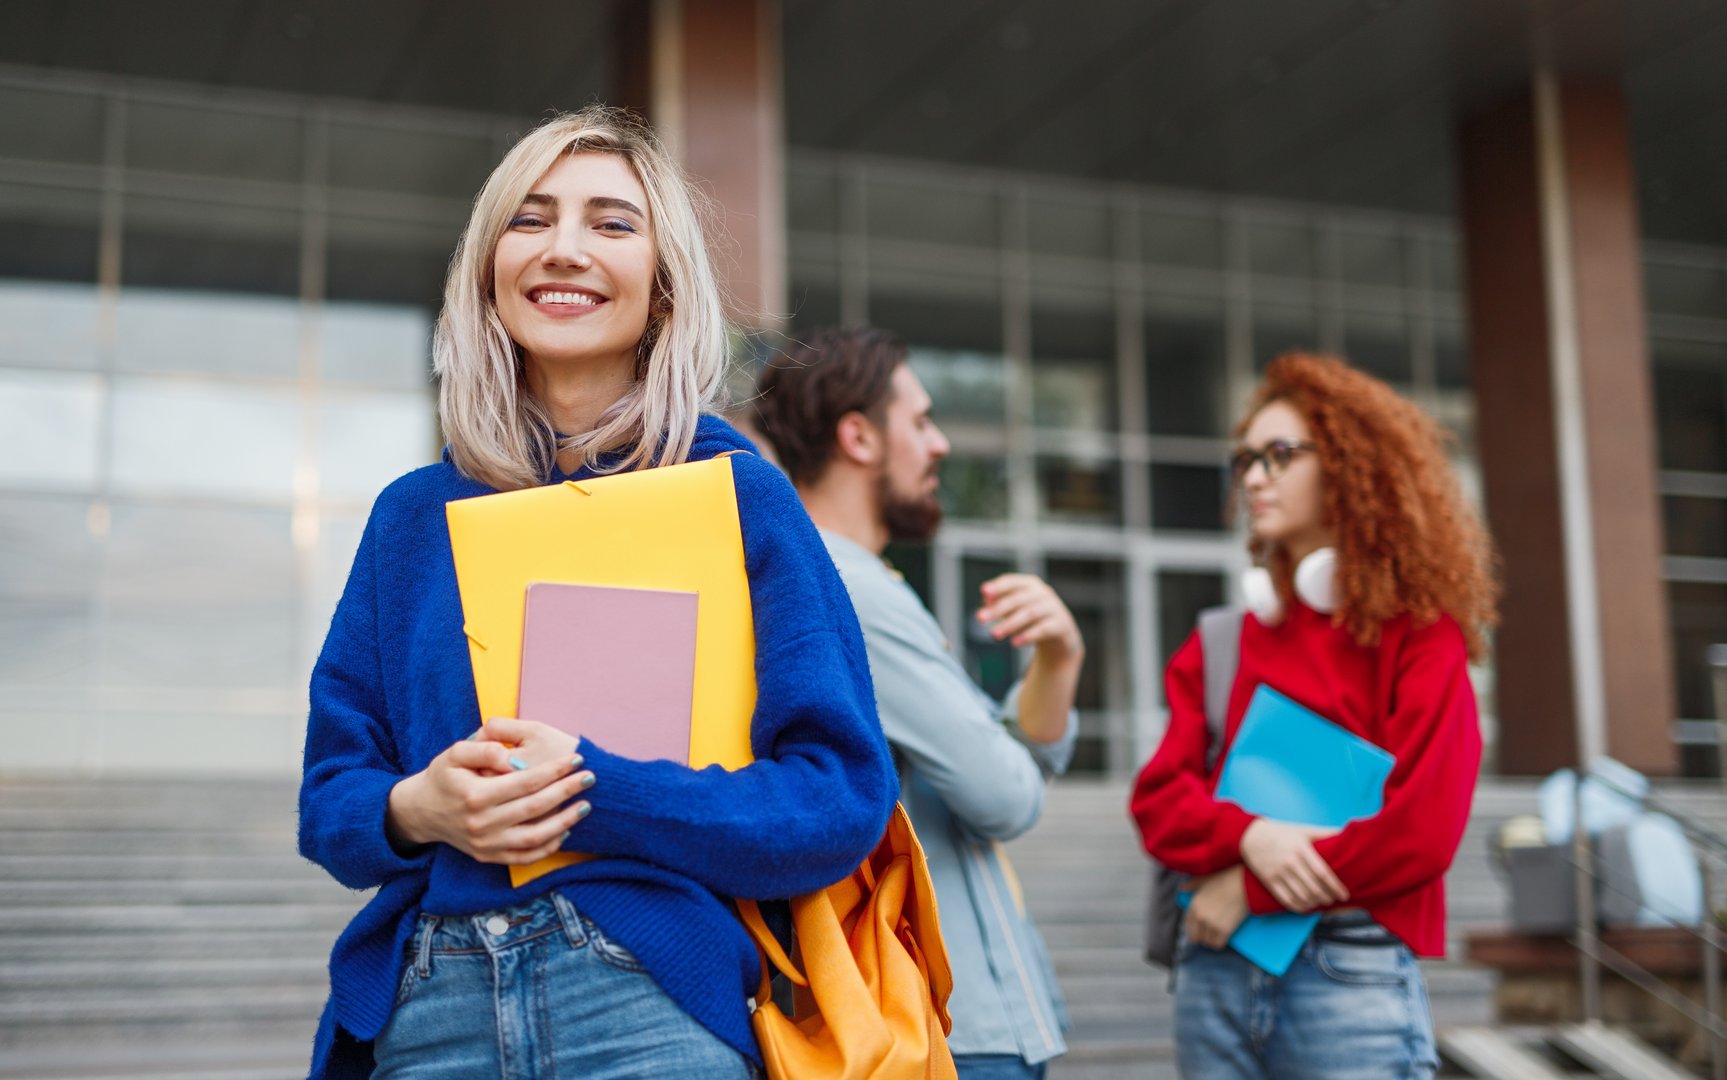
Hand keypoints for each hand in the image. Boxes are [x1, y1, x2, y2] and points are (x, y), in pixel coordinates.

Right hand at [386, 718, 593, 865]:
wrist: (421, 811)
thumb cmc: (444, 776)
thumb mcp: (455, 753)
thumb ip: (485, 749)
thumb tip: (515, 760)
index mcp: (475, 795)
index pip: (525, 781)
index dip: (554, 770)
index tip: (576, 759)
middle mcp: (481, 823)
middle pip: (534, 808)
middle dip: (566, 792)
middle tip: (590, 777)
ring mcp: (485, 844)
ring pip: (534, 838)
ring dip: (564, 822)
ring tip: (585, 805)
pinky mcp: (488, 857)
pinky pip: (525, 857)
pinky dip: (548, 846)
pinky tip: (566, 830)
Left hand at [977, 574, 1083, 659]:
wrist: (1061, 636)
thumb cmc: (1033, 619)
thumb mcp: (1015, 610)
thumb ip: (1000, 603)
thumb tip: (986, 600)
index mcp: (1030, 585)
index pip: (1013, 582)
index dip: (998, 586)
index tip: (984, 592)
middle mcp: (1043, 593)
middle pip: (1018, 599)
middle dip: (998, 609)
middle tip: (981, 618)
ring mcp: (1054, 608)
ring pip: (1030, 613)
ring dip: (1010, 624)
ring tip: (994, 634)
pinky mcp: (1062, 625)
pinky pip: (1044, 629)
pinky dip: (1028, 635)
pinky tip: (1015, 643)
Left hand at [1184, 867, 1248, 949]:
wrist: (1243, 884)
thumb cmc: (1225, 879)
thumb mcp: (1204, 879)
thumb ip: (1192, 885)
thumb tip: (1182, 888)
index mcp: (1193, 905)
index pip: (1188, 924)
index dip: (1194, 930)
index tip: (1199, 932)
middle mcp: (1200, 916)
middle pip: (1196, 936)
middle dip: (1202, 937)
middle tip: (1210, 935)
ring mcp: (1211, 924)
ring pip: (1207, 942)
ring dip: (1211, 940)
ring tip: (1217, 936)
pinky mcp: (1224, 930)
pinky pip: (1218, 944)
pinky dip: (1220, 943)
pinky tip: (1223, 939)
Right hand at [1239, 819, 1347, 912]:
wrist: (1251, 836)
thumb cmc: (1282, 833)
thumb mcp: (1304, 830)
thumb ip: (1325, 833)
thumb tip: (1348, 834)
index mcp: (1302, 849)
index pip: (1322, 873)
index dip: (1335, 886)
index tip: (1344, 895)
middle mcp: (1291, 862)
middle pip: (1314, 888)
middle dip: (1327, 898)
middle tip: (1333, 900)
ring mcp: (1279, 873)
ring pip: (1302, 896)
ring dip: (1315, 903)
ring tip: (1321, 903)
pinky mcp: (1269, 881)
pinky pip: (1287, 900)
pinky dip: (1299, 907)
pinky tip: (1306, 907)